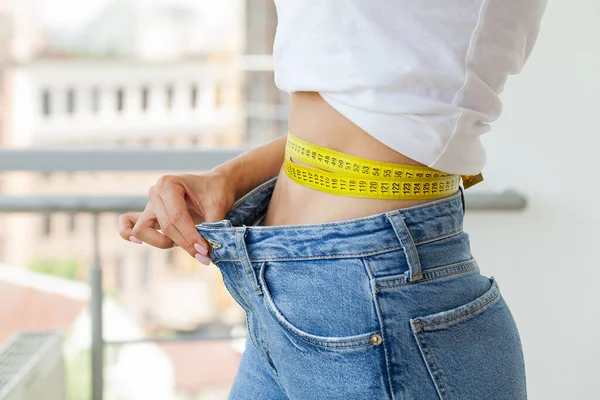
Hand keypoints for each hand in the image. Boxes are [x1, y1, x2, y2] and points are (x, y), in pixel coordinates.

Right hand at [118, 171, 235, 264]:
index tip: (204, 251)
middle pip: (165, 226)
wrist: (213, 186)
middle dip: (184, 243)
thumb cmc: (215, 192)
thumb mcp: (218, 207)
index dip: (190, 237)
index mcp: (169, 184)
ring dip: (162, 242)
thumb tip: (206, 251)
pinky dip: (128, 233)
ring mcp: (149, 204)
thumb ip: (211, 227)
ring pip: (143, 230)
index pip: (176, 216)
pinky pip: (128, 224)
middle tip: (204, 256)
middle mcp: (155, 192)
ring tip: (184, 245)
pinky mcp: (148, 215)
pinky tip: (138, 243)